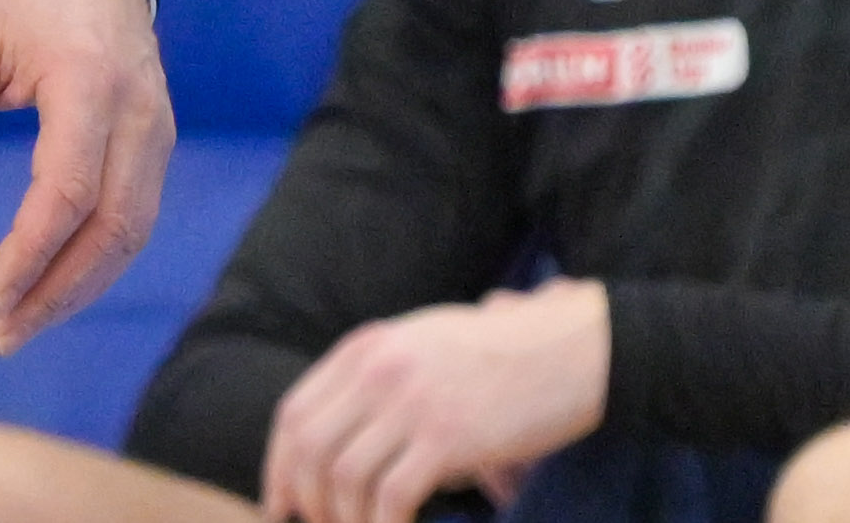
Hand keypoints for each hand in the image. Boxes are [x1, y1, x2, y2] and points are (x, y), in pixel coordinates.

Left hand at [0, 0, 171, 353]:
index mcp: (89, 82)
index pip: (69, 189)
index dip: (33, 251)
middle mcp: (138, 112)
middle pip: (113, 227)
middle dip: (60, 290)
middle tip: (5, 333)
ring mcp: (157, 126)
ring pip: (133, 230)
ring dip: (83, 285)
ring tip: (25, 322)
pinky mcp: (157, 137)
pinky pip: (137, 213)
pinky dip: (100, 258)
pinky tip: (58, 283)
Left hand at [259, 281, 611, 522]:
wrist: (569, 351)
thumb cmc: (501, 355)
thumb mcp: (424, 344)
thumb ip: (379, 377)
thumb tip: (341, 436)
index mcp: (366, 347)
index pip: (294, 414)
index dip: (280, 467)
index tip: (281, 505)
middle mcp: (377, 370)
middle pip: (308, 449)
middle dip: (307, 501)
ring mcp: (411, 402)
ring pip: (344, 480)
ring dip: (346, 520)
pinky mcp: (447, 437)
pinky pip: (391, 498)